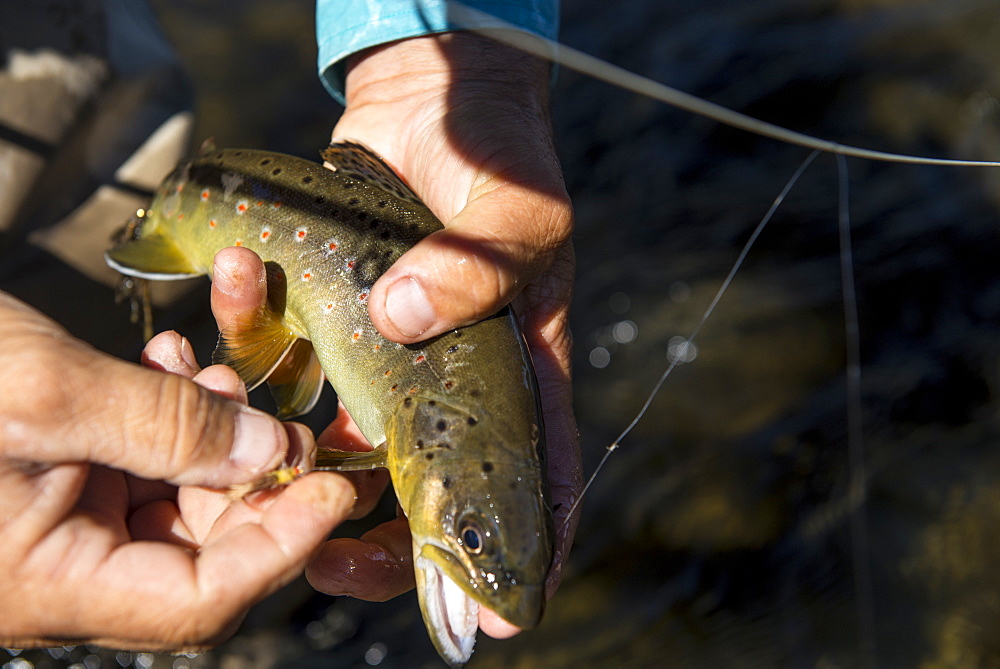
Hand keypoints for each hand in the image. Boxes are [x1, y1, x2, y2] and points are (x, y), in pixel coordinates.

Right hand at [0, 291, 352, 650]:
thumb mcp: (46, 394)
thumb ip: (166, 428)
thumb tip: (272, 457)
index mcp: (47, 583)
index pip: (201, 599)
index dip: (280, 546)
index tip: (331, 489)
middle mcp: (60, 566)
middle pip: (202, 545)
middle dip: (255, 476)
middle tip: (287, 414)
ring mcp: (57, 522)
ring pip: (178, 495)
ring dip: (214, 433)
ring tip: (212, 368)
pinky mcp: (55, 476)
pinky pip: (140, 460)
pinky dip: (169, 415)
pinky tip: (173, 364)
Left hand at [308, 33, 581, 638]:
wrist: (431, 102)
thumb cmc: (496, 155)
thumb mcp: (515, 207)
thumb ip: (480, 265)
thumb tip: (409, 318)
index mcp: (522, 367)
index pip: (535, 471)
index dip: (522, 543)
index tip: (500, 608)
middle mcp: (458, 378)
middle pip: (436, 482)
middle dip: (398, 538)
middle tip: (348, 568)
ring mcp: (396, 356)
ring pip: (357, 443)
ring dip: (317, 475)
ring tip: (282, 504)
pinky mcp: (342, 323)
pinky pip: (302, 368)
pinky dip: (266, 370)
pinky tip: (242, 354)